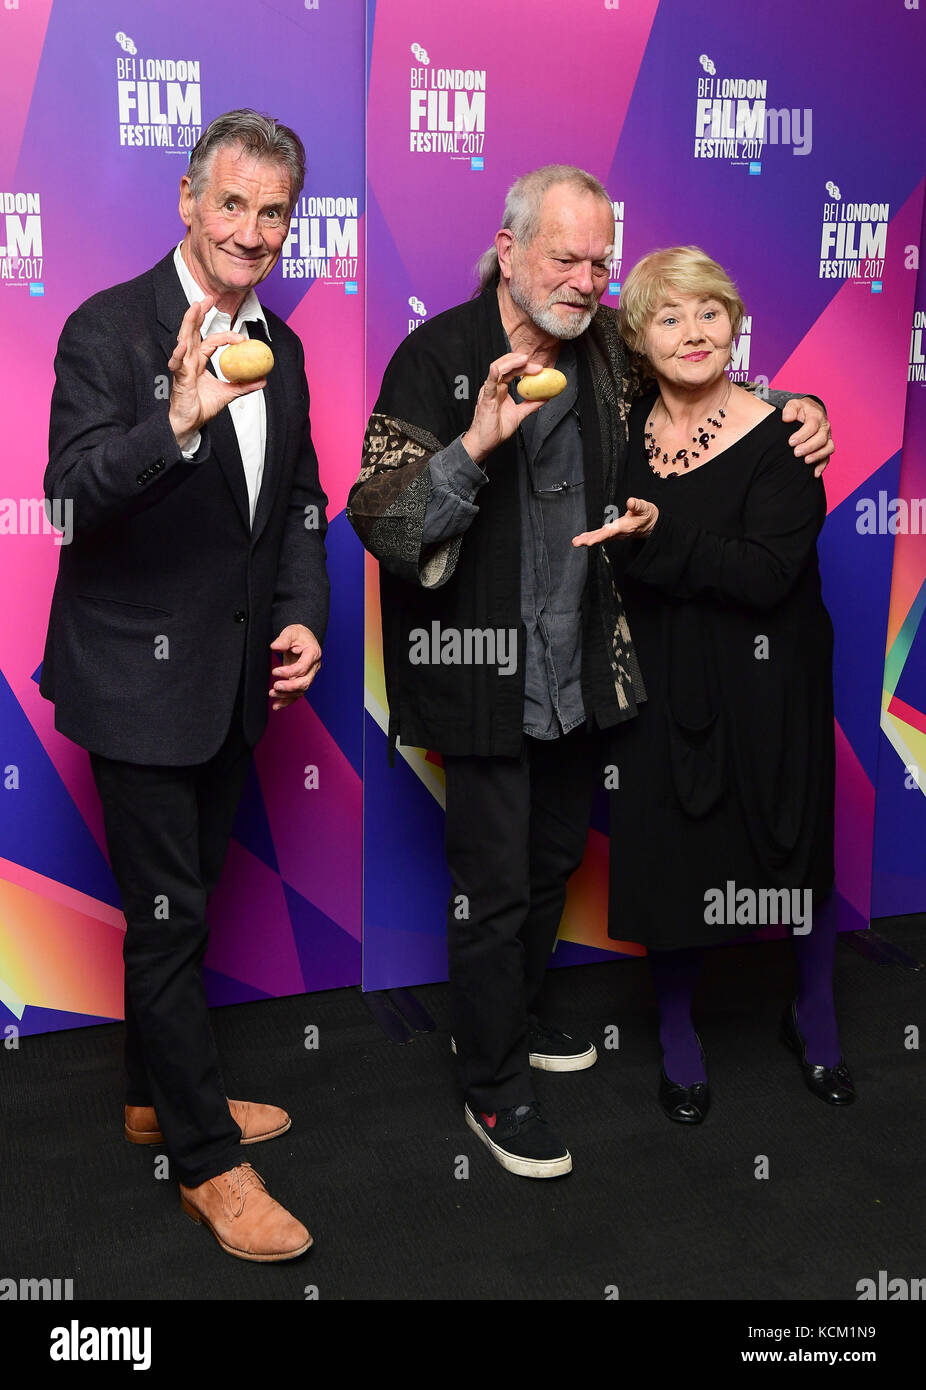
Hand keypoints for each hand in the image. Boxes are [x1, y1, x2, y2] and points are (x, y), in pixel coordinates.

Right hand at [167, 298, 266, 446]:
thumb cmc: (202, 406)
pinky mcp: (178, 378)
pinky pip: (178, 364)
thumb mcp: (228, 394)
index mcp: (199, 361)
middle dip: (199, 314)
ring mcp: (182, 367)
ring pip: (184, 340)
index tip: (241, 338)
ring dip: (189, 324)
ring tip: (194, 309)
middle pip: (193, 332)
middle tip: (206, 298)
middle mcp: (190, 360)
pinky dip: (179, 355)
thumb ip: (243, 385)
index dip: (226, 336)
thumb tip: (263, 380)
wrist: (191, 423)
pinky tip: (183, 346)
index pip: (211, 341)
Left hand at [269, 624, 321, 709]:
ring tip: (272, 694)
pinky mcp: (302, 680)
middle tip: (275, 686)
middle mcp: (314, 666)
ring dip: (286, 695)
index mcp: (313, 654)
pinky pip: (297, 693)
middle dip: (289, 687)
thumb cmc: (298, 634)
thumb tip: (274, 647)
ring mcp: (309, 675)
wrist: (302, 638)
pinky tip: (277, 705)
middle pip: (305, 682)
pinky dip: (287, 701)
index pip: (303, 667)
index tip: (274, 671)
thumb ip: (283, 639)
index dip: (289, 672)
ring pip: (301, 690)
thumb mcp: (291, 632)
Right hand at [460, 353, 547, 465]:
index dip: (526, 367)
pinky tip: (496, 370)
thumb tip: (545, 398)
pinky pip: (489, 385)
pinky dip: (493, 376)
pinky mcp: (486, 399)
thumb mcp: (519, 414)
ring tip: (524, 360)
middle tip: (537, 366)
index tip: (540, 369)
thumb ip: (531, 405)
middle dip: (521, 362)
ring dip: (512, 363)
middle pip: (507, 367)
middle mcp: (495, 387)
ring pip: (498, 369)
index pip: (513, 371)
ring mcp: (490, 391)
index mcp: (501, 389)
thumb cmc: (496, 429)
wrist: (486, 442)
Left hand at [573, 497, 658, 546]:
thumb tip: (630, 501)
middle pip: (602, 537)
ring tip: (576, 541)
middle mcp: (619, 532)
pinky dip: (592, 537)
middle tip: (577, 542)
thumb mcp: (645, 508)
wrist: (652, 525)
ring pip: (600, 537)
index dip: (599, 537)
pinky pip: (601, 536)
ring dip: (588, 539)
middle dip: (589, 540)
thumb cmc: (647, 515)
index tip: (589, 541)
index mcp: (625, 527)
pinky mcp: (614, 533)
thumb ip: (637, 505)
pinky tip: (584, 538)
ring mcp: (616, 534)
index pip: (610, 532)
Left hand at [781, 396, 832, 476]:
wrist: (810, 412)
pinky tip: (814, 473)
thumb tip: (786, 418)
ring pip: (828, 448)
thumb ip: (789, 410)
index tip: (791, 442)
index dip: (802, 435)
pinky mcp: (826, 447)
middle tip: (796, 453)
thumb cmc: (800, 410)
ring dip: (818, 456)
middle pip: (821, 438)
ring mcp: (827, 438)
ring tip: (806, 461)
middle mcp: (824, 427)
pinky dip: (822, 466)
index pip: (812, 425)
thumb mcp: (793, 405)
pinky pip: (828, 457)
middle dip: (809, 447)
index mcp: (816, 416)